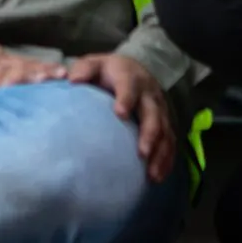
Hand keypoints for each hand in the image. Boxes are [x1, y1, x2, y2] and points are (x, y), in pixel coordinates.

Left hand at [69, 53, 175, 182]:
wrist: (132, 69)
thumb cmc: (106, 72)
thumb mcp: (94, 64)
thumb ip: (83, 70)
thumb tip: (72, 80)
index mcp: (129, 78)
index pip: (128, 86)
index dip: (126, 99)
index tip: (120, 114)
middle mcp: (148, 94)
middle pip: (153, 114)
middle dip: (149, 133)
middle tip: (142, 153)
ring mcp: (160, 110)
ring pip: (165, 131)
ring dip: (160, 153)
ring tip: (152, 174)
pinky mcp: (165, 123)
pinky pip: (170, 143)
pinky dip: (166, 160)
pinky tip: (158, 178)